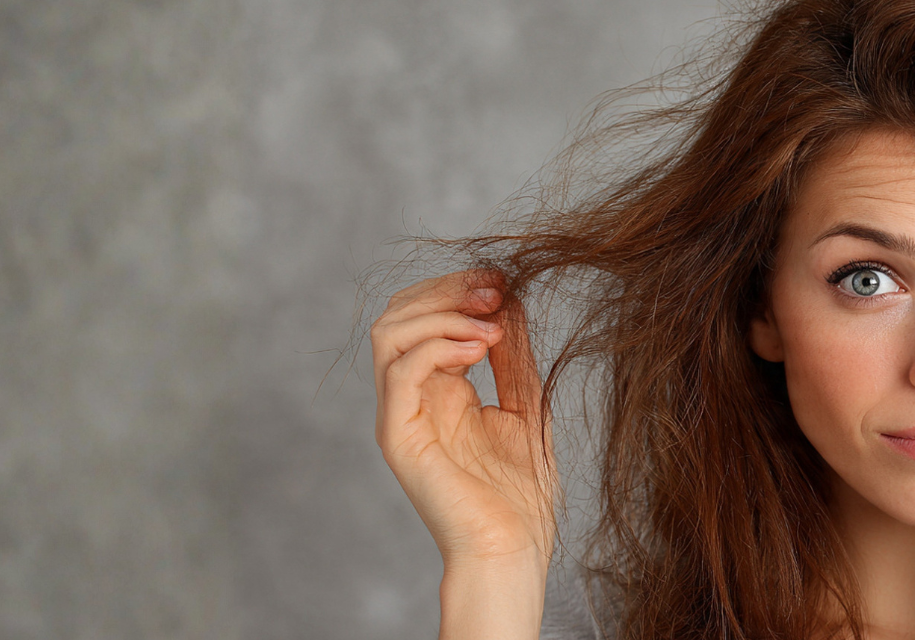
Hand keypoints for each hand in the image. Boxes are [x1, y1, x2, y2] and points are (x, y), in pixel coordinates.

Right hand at [370, 269, 554, 564]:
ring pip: (389, 333)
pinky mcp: (397, 436)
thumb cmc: (519, 492)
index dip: (457, 288)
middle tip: (495, 291)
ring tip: (490, 326)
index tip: (503, 280)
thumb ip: (512, 354)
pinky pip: (400, 371)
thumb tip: (508, 299)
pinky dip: (436, 346)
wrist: (512, 550)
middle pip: (398, 314)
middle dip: (447, 291)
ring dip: (440, 315)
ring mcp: (399, 415)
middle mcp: (409, 397)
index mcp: (436, 388)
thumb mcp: (525, 404)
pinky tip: (479, 350)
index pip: (422, 314)